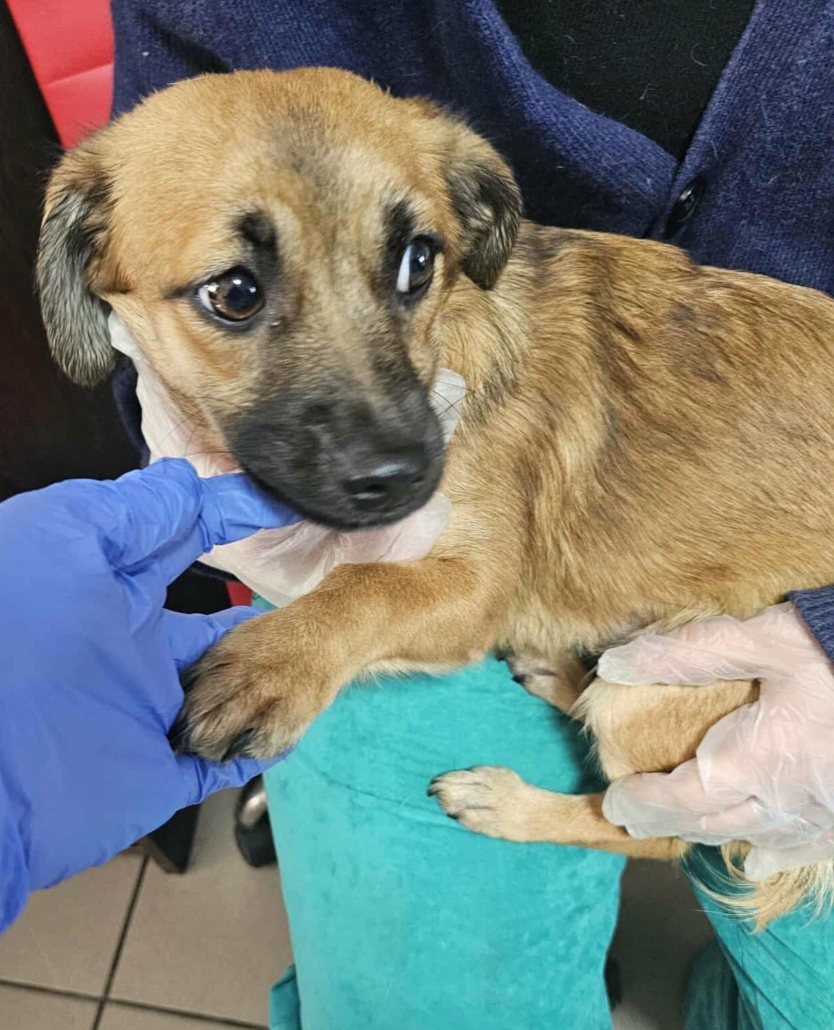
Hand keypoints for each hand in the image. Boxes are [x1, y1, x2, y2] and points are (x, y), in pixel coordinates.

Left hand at [0, 459, 297, 930]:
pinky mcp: (169, 768)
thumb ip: (129, 512)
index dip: (233, 516)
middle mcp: (137, 646)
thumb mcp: (62, 542)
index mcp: (112, 589)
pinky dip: (263, 739)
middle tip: (323, 586)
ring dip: (271, 669)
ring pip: (232, 683)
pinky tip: (299, 719)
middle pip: (216, 620)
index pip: (185, 540)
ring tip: (325, 648)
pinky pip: (229, 753)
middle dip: (263, 605)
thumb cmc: (22, 632)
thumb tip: (188, 482)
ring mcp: (156, 709)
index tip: (286, 504)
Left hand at [599, 603, 833, 879]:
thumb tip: (614, 665)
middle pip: (710, 823)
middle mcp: (787, 802)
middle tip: (632, 817)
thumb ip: (686, 653)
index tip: (613, 801)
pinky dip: (772, 850)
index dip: (641, 803)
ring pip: (752, 837)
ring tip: (681, 824)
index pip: (679, 797)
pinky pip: (802, 848)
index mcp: (756, 761)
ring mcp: (825, 819)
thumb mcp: (763, 638)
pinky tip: (761, 858)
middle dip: (665, 820)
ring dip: (710, 831)